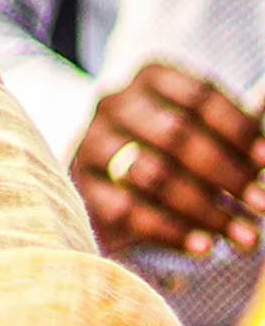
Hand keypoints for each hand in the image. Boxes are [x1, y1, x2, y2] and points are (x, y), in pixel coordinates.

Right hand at [70, 62, 264, 257]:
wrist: (111, 181)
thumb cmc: (173, 151)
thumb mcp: (202, 131)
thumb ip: (236, 136)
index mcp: (150, 78)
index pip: (199, 96)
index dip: (238, 130)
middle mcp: (115, 104)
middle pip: (176, 134)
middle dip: (227, 173)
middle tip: (261, 204)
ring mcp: (92, 144)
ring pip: (151, 174)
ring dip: (204, 208)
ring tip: (241, 235)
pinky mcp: (80, 186)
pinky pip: (128, 210)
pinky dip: (172, 231)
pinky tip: (204, 247)